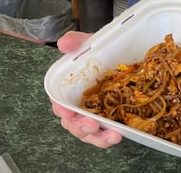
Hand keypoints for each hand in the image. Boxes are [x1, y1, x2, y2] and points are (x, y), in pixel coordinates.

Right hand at [50, 31, 121, 147]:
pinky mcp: (109, 120)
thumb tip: (65, 43)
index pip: (59, 103)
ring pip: (88, 133)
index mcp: (69, 90)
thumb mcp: (88, 44)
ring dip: (97, 137)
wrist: (121, 54)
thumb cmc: (99, 54)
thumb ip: (76, 42)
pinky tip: (118, 134)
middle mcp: (79, 106)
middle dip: (80, 126)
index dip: (61, 109)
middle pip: (72, 123)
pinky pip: (105, 135)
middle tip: (91, 124)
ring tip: (110, 134)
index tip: (66, 111)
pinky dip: (108, 138)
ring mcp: (94, 115)